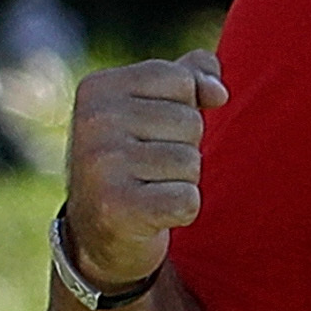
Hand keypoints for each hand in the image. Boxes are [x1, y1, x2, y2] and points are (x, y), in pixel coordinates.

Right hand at [63, 50, 226, 290]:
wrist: (97, 233)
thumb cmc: (135, 159)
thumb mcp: (152, 106)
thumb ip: (189, 77)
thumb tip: (218, 92)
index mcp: (98, 88)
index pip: (182, 81)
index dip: (183, 109)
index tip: (150, 132)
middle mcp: (93, 121)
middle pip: (191, 122)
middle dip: (182, 148)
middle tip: (147, 168)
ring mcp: (101, 164)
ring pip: (191, 162)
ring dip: (182, 181)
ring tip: (148, 189)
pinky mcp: (116, 207)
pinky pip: (188, 200)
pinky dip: (182, 211)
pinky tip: (152, 214)